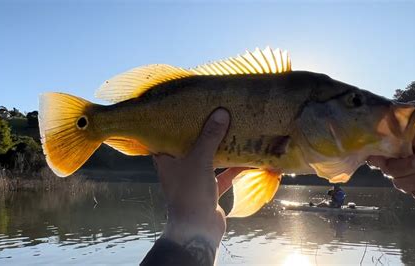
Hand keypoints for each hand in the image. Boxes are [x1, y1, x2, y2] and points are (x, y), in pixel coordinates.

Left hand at [154, 108, 245, 251]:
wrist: (197, 229)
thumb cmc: (190, 192)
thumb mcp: (200, 159)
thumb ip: (210, 137)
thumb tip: (221, 113)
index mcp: (167, 159)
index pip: (167, 135)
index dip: (175, 122)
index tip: (186, 108)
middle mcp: (179, 168)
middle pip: (191, 145)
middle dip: (204, 133)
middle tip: (215, 114)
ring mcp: (194, 180)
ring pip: (208, 159)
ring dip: (221, 149)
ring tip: (233, 131)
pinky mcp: (208, 190)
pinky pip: (222, 175)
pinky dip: (233, 168)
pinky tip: (247, 158)